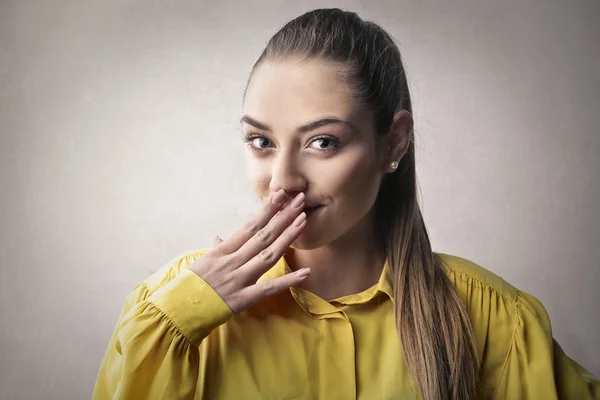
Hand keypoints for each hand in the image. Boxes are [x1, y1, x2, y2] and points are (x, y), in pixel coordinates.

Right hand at [188, 190, 309, 313]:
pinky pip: (269, 288)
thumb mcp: (200, 262)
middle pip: (262, 235)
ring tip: (303, 221)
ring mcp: (238, 279)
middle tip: (300, 200)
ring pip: (268, 255)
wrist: (175, 312)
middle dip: (283, 216)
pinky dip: (288, 281)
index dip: (266, 210)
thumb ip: (215, 249)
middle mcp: (231, 261)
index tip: (280, 195)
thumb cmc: (187, 286)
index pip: (249, 226)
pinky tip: (305, 272)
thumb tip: (220, 237)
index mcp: (222, 250)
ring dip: (287, 237)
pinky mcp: (242, 299)